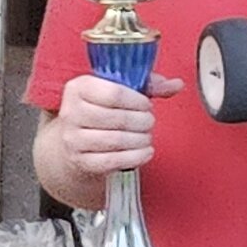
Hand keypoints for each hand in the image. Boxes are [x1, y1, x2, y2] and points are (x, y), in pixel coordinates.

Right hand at [55, 69, 176, 175]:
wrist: (74, 141)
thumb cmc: (101, 111)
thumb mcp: (119, 91)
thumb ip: (148, 85)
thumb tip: (177, 84)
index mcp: (78, 87)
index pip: (114, 93)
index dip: (138, 101)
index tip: (147, 105)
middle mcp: (70, 112)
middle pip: (117, 118)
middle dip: (142, 122)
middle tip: (149, 122)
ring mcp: (73, 138)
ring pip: (115, 140)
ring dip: (140, 139)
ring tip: (147, 136)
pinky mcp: (80, 161)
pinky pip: (112, 161)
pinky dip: (135, 157)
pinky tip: (146, 151)